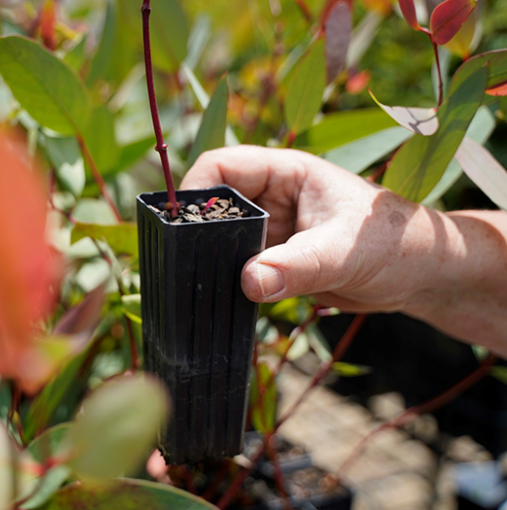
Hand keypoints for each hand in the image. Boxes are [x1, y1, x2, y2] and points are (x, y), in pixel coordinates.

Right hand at [181, 146, 448, 313]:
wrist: (419, 275)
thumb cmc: (393, 243)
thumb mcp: (344, 251)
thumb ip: (297, 266)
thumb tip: (248, 283)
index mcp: (285, 173)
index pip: (222, 166)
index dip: (195, 190)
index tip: (180, 226)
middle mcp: (270, 199)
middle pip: (213, 207)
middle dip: (197, 233)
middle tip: (187, 265)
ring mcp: (269, 232)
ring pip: (220, 242)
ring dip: (211, 263)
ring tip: (201, 288)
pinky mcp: (272, 262)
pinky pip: (236, 269)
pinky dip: (226, 284)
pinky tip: (220, 301)